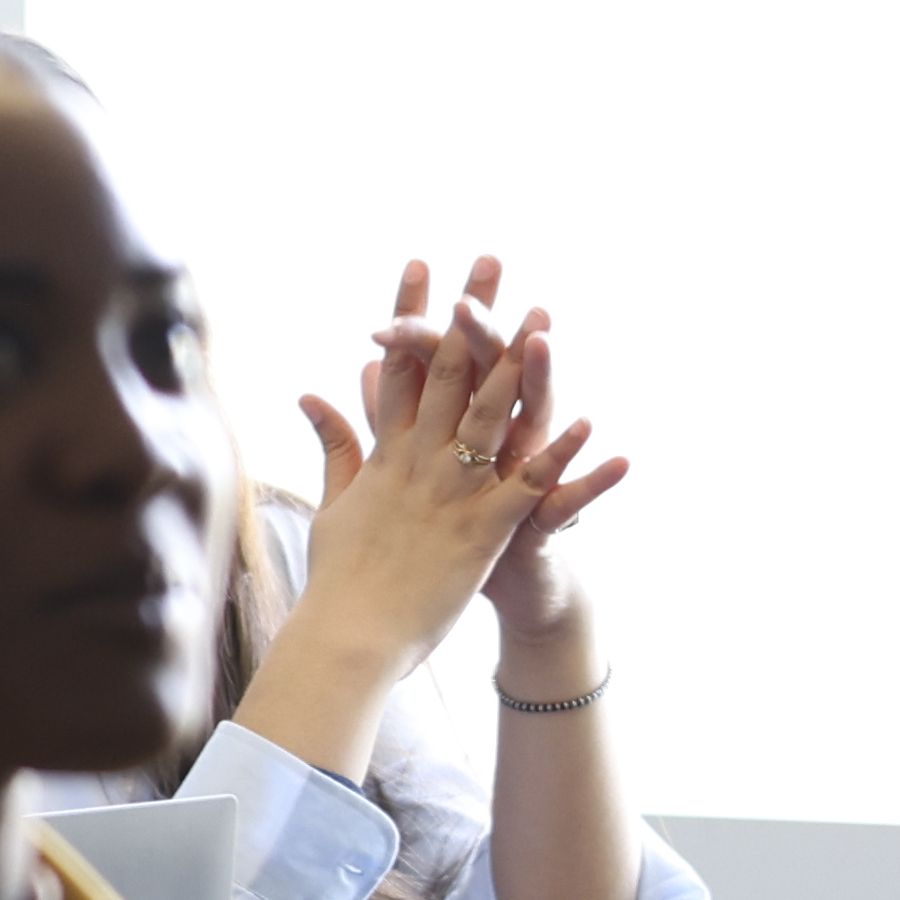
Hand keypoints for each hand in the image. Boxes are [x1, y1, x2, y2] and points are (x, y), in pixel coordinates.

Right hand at [284, 256, 622, 676]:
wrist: (347, 635)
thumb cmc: (338, 577)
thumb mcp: (334, 503)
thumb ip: (334, 446)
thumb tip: (309, 395)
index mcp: (383, 455)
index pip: (396, 368)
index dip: (410, 315)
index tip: (422, 269)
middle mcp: (416, 462)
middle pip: (446, 374)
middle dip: (470, 316)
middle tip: (489, 264)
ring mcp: (451, 493)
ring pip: (489, 415)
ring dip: (520, 366)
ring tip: (543, 320)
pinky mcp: (483, 530)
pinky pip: (528, 484)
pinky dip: (561, 456)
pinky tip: (589, 424)